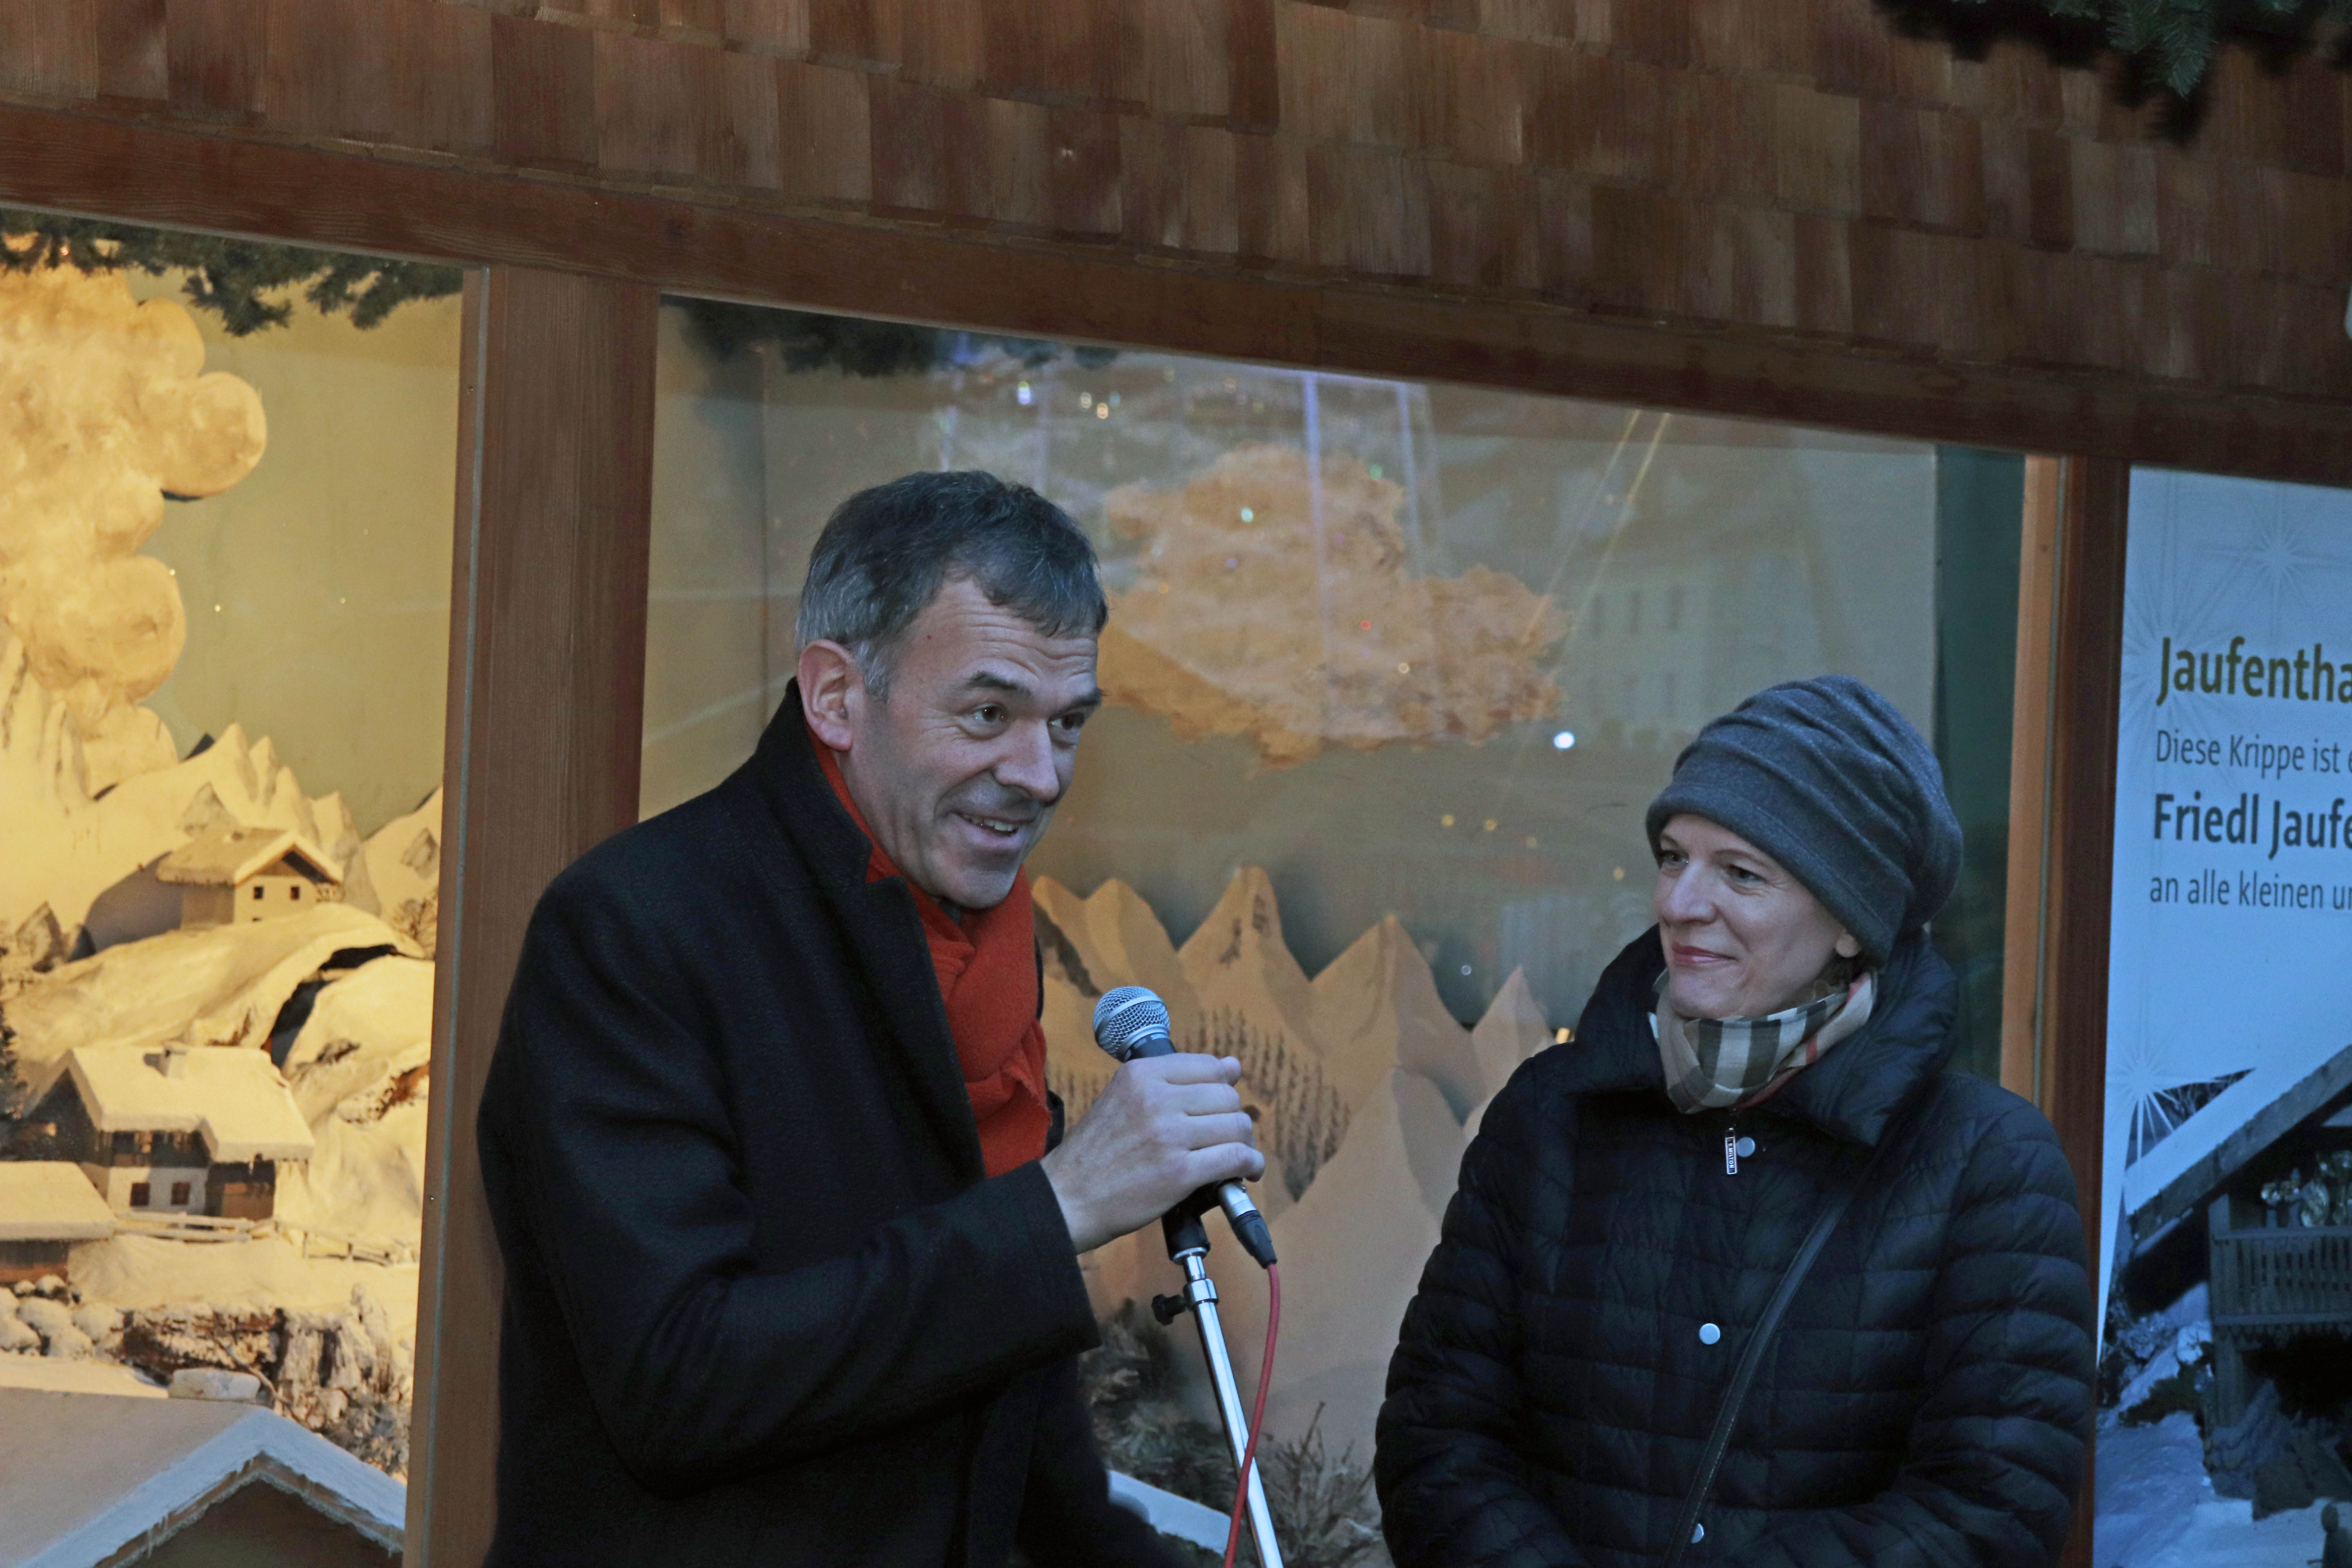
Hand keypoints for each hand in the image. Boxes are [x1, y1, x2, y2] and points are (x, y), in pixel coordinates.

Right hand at [1041, 1054, 1264, 1254]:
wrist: (1068, 1198)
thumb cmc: (1097, 1152)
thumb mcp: (1123, 1099)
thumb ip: (1174, 1082)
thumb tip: (1233, 1065)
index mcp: (1142, 1074)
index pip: (1210, 1066)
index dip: (1224, 1087)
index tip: (1222, 1105)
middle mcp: (1157, 1098)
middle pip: (1227, 1097)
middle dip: (1234, 1118)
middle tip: (1227, 1138)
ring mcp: (1169, 1135)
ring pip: (1236, 1126)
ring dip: (1244, 1143)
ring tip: (1236, 1156)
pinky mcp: (1179, 1172)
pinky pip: (1235, 1158)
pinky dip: (1250, 1164)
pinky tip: (1246, 1171)